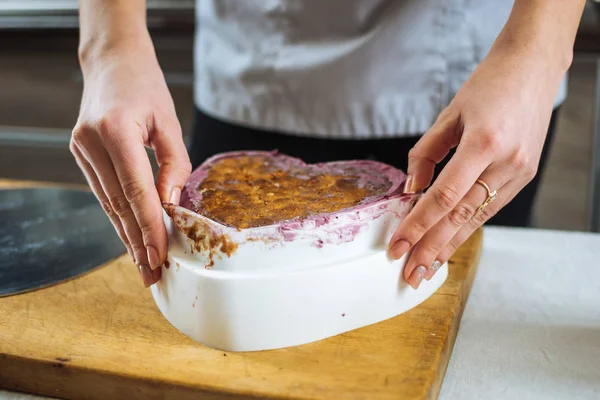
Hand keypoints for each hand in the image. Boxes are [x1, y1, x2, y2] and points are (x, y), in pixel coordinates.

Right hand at [70, 40, 190, 286]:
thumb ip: (173, 164)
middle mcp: (91, 142)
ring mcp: (81, 149)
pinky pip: (103, 193)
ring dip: (126, 236)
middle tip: (152, 274)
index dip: (149, 227)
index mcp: (115, 131)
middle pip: (118, 205)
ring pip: (108, 204)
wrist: (113, 62)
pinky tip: (130, 237)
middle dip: (137, 243)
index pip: (136, 192)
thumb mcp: (169, 122)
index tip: (161, 255)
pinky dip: (118, 217)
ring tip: (143, 264)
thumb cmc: (146, 87)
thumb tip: (171, 204)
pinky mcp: (80, 154)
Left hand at [388, 43, 567, 288]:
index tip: (397, 247)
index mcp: (483, 143)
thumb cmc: (487, 85)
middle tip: (409, 275)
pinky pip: (490, 208)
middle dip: (432, 249)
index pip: (443, 197)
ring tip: (427, 269)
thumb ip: (425, 154)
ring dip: (449, 246)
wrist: (532, 68)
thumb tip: (410, 191)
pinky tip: (450, 243)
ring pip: (477, 219)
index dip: (417, 225)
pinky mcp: (524, 175)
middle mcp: (506, 162)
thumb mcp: (448, 114)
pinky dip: (467, 228)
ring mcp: (519, 172)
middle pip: (460, 217)